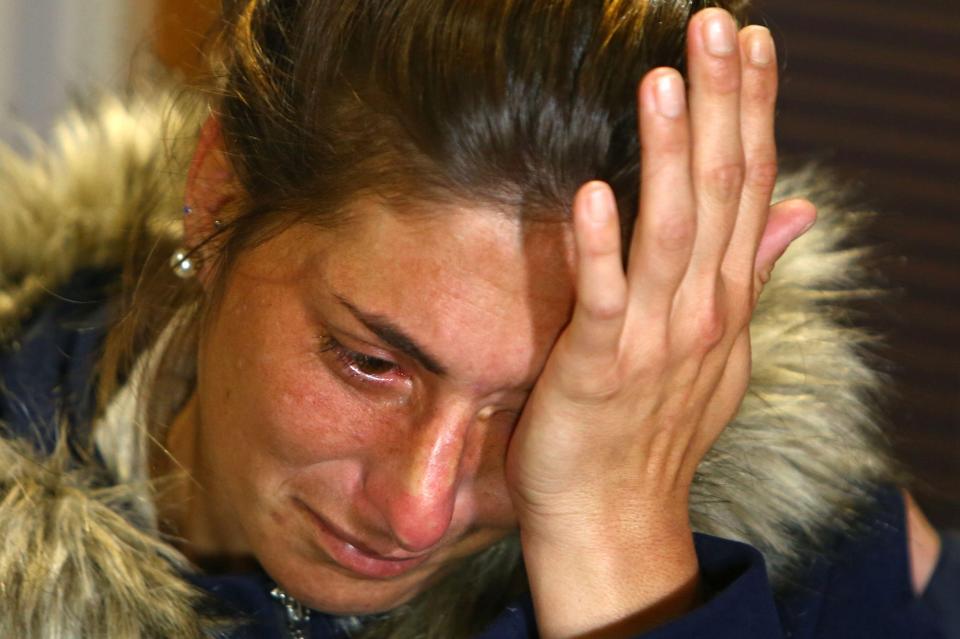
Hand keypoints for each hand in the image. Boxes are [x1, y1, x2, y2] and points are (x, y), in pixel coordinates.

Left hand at [505, 9, 816, 636]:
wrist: (613, 512)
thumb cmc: (653, 426)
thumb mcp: (720, 346)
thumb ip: (749, 271)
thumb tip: (799, 208)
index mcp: (725, 296)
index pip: (750, 184)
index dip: (753, 110)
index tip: (752, 43)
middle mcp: (702, 308)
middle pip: (720, 190)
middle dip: (721, 104)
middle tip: (716, 23)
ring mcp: (654, 337)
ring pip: (671, 231)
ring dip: (668, 155)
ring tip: (663, 81)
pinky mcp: (598, 365)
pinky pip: (604, 298)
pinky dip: (602, 248)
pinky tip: (598, 193)